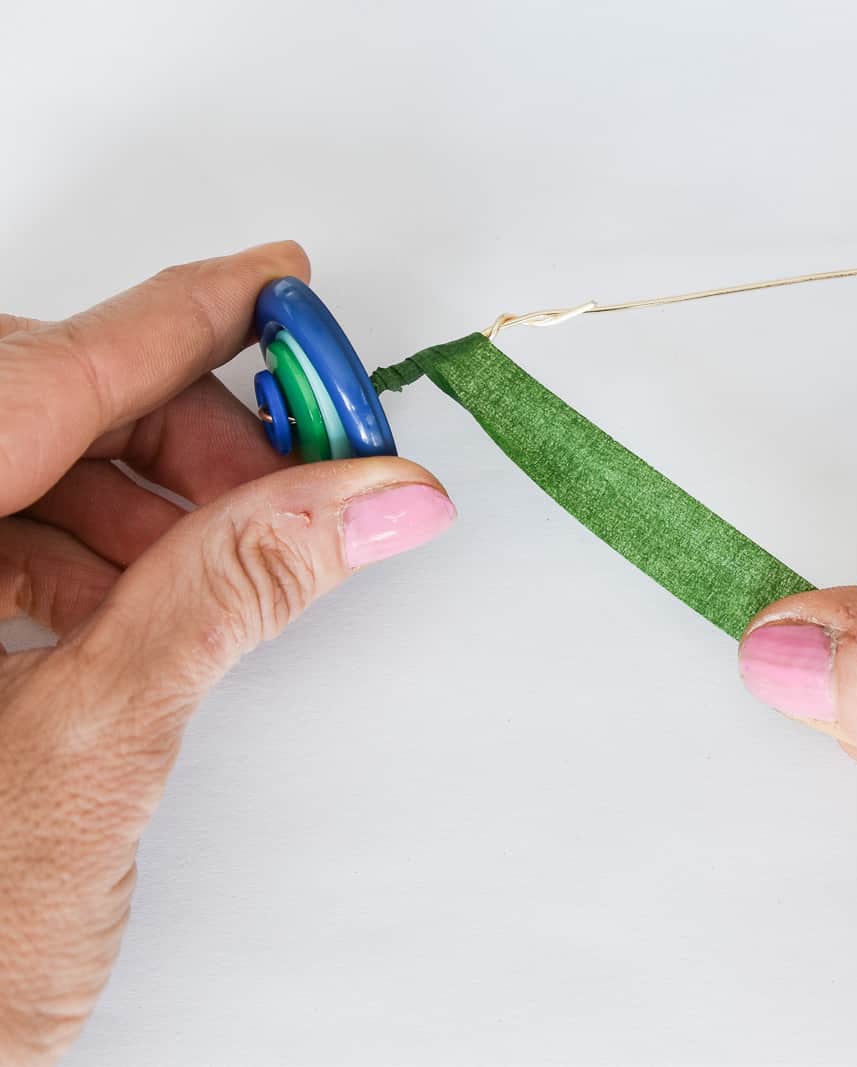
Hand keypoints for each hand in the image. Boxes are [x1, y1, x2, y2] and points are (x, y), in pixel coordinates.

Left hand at [0, 245, 453, 1063]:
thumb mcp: (95, 752)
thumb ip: (232, 595)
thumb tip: (365, 501)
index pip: (43, 372)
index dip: (180, 317)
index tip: (282, 285)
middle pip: (34, 405)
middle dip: (178, 428)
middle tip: (301, 468)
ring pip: (19, 466)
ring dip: (141, 494)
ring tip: (235, 549)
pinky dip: (87, 547)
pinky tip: (143, 593)